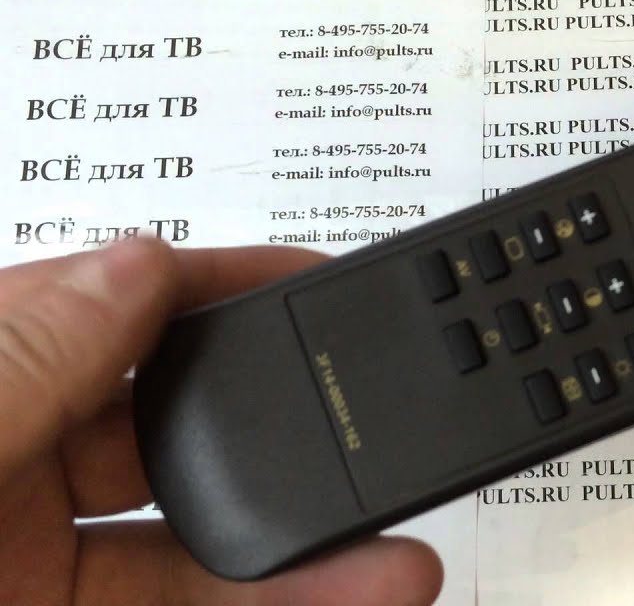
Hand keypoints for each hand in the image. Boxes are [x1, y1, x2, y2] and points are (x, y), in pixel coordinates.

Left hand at [0, 241, 443, 604]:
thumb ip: (26, 359)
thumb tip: (142, 264)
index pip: (109, 307)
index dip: (214, 283)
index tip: (308, 280)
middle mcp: (17, 461)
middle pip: (180, 420)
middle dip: (280, 413)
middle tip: (371, 404)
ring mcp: (43, 558)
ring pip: (208, 532)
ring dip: (312, 529)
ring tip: (394, 524)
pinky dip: (295, 600)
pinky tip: (361, 586)